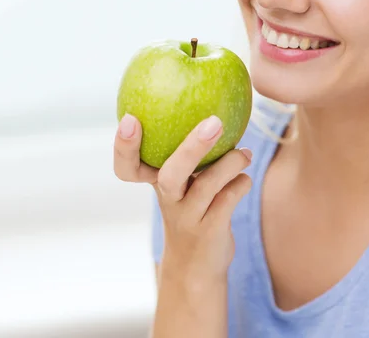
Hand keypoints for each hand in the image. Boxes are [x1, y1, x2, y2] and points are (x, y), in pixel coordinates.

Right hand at [113, 113, 252, 283]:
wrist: (196, 266)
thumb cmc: (190, 208)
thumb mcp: (181, 182)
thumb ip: (189, 151)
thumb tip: (213, 102)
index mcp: (155, 182)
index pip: (127, 167)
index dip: (124, 146)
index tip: (130, 118)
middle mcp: (168, 200)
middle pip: (170, 174)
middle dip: (192, 147)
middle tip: (214, 122)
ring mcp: (187, 218)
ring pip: (205, 187)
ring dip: (229, 163)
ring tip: (244, 153)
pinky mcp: (209, 231)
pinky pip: (228, 201)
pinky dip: (240, 184)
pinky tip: (245, 178)